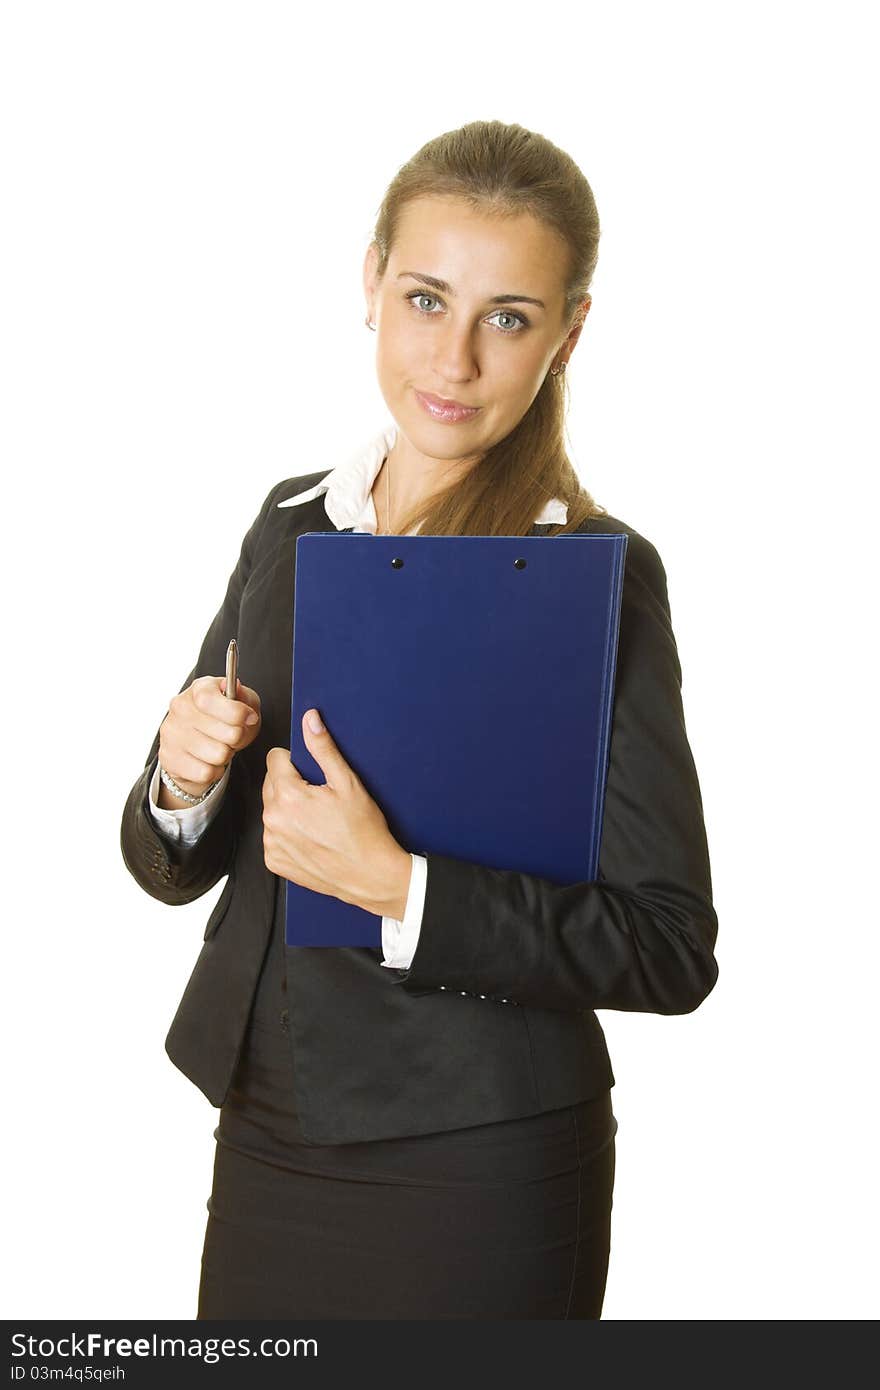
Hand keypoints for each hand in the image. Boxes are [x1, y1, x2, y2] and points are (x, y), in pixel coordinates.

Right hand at [158, 674, 261, 798]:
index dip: (236, 712)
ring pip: (219, 754)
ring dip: (226, 755)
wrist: (196, 744)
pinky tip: (208, 760)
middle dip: (237, 738)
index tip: (249, 718)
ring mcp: (171, 734)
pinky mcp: (169, 758)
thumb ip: (246, 700)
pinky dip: (214, 771)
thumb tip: (244, 707)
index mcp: (199, 689)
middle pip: (227, 732)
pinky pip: (206, 773)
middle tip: (232, 736)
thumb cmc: (223, 720)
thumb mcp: (242, 703)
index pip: (210, 700)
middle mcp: (180, 708)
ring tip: (220, 747)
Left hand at [262, 708, 412, 918]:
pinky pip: (273, 836)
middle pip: (271, 783)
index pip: (275, 759)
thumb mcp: (347, 783)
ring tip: (317, 820)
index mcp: (287, 795)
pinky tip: (311, 837)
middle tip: (319, 798)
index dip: (295, 761)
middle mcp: (273, 820)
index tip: (312, 774)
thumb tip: (310, 721)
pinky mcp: (275, 861)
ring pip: (271, 810)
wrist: (370, 876)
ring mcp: (271, 843)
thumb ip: (323, 748)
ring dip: (288, 809)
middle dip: (291, 784)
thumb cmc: (363, 832)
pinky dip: (288, 834)